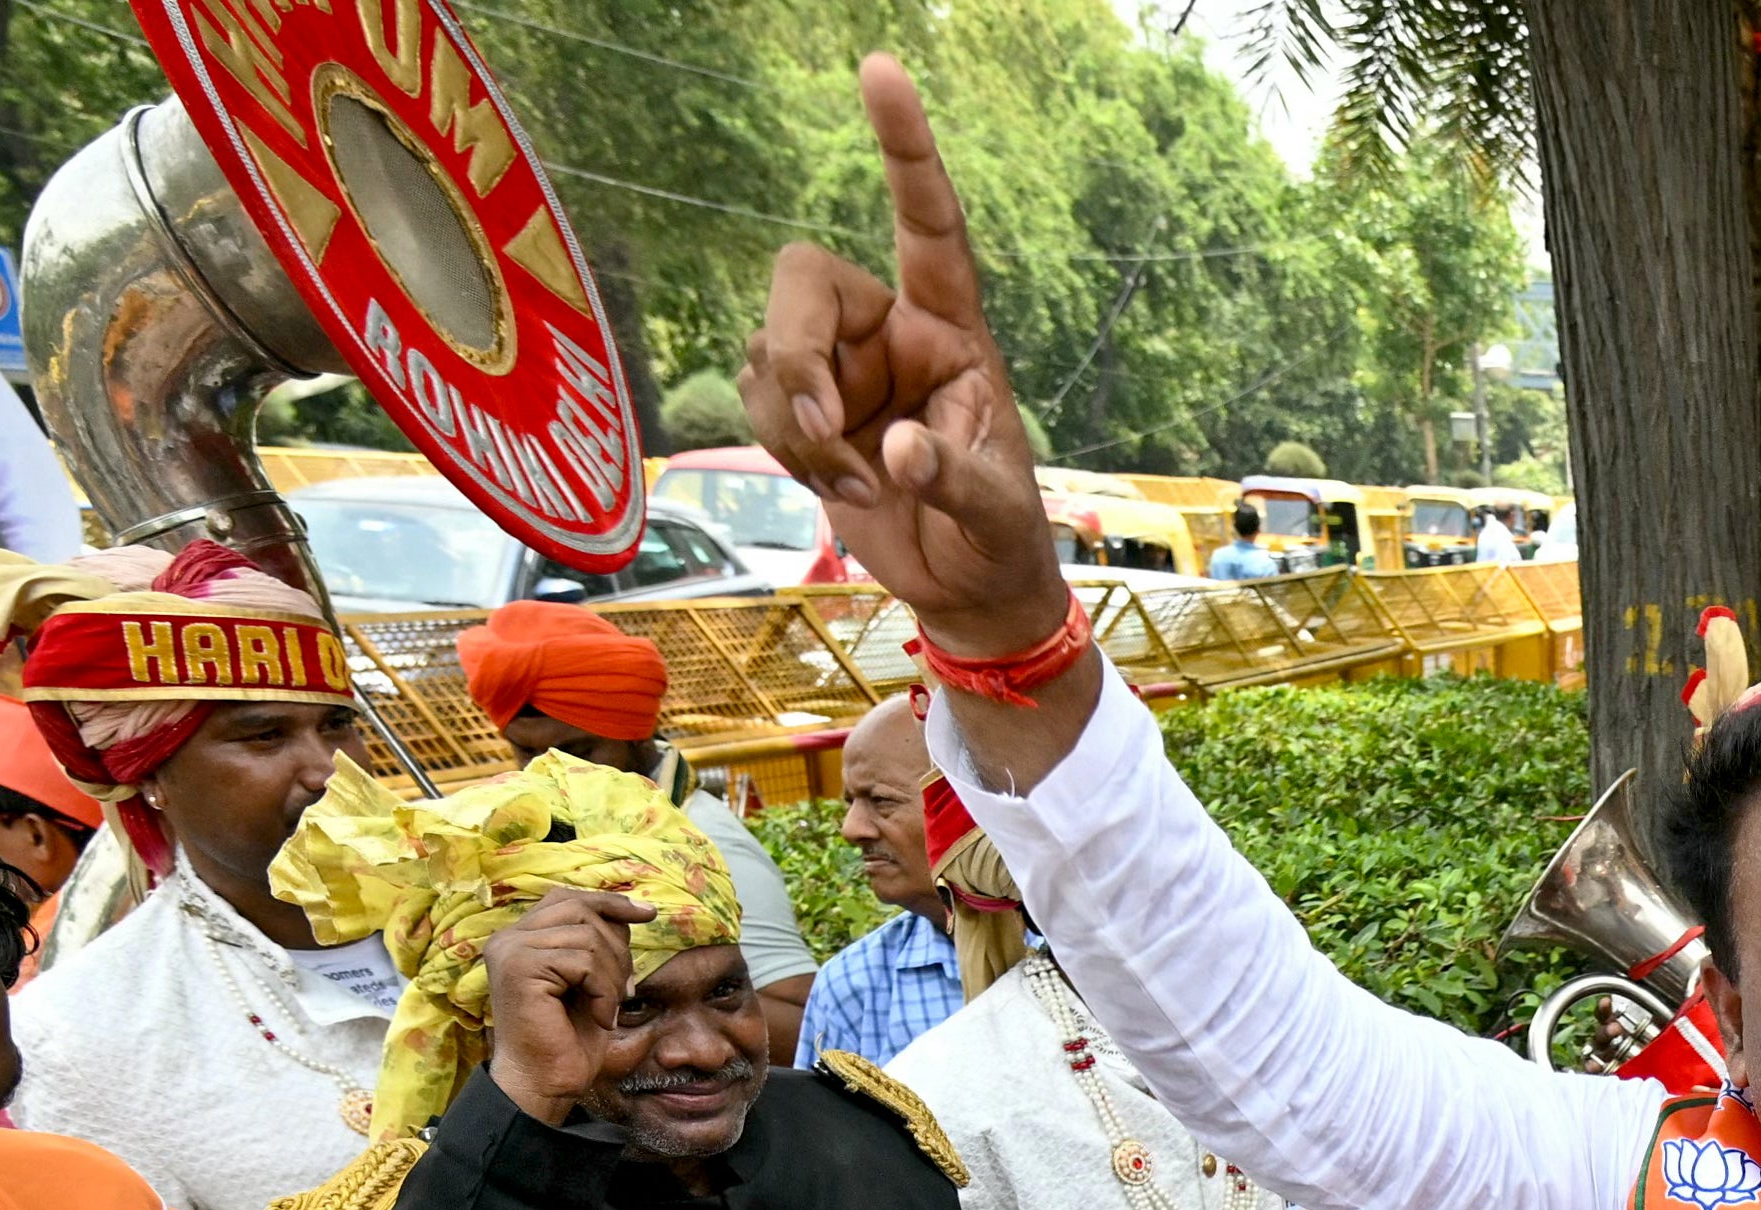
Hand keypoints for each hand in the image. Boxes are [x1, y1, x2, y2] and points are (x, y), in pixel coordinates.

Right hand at [483, 888, 650, 1125]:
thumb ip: (599, 944)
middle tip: (622, 990)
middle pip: (580, 910)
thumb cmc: (568, 1039)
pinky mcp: (520, 967)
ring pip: (586, 937)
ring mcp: (511, 950)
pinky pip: (582, 961)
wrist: (545, 1082)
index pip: (567, 899)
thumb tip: (632, 912)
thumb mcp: (591, 981)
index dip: (608, 902)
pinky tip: (599, 1018)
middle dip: (616, 948)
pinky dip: (603, 991)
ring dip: (611, 977)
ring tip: (607, 1008)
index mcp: (520, 938)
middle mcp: (508, 938)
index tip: (647, 913)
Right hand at [741, 60, 1077, 652]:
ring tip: (860, 485)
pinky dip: (788, 451)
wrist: (968, 590)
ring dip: (796, 428)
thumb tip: (897, 453)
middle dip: (796, 355)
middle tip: (826, 433)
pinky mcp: (805, 412)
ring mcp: (840, 370)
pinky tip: (841, 488)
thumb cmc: (1000, 536)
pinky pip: (760, 401)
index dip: (905, 148)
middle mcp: (888, 332)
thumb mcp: (996, 510)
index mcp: (951, 327)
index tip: (879, 68)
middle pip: (802, 279)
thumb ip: (950, 477)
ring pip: (769, 353)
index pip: (928, 221)